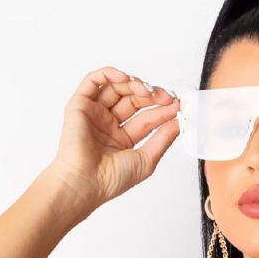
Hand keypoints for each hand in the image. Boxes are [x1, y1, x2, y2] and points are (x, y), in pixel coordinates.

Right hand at [48, 66, 180, 213]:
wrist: (86, 183)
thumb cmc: (110, 180)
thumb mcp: (146, 160)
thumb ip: (163, 140)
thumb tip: (178, 123)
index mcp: (122, 139)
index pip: (146, 118)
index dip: (162, 110)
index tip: (177, 106)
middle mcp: (108, 125)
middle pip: (132, 100)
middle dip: (151, 95)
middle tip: (166, 96)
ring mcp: (94, 114)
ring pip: (116, 88)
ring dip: (134, 84)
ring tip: (147, 90)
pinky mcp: (80, 105)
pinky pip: (94, 81)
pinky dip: (110, 74)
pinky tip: (125, 78)